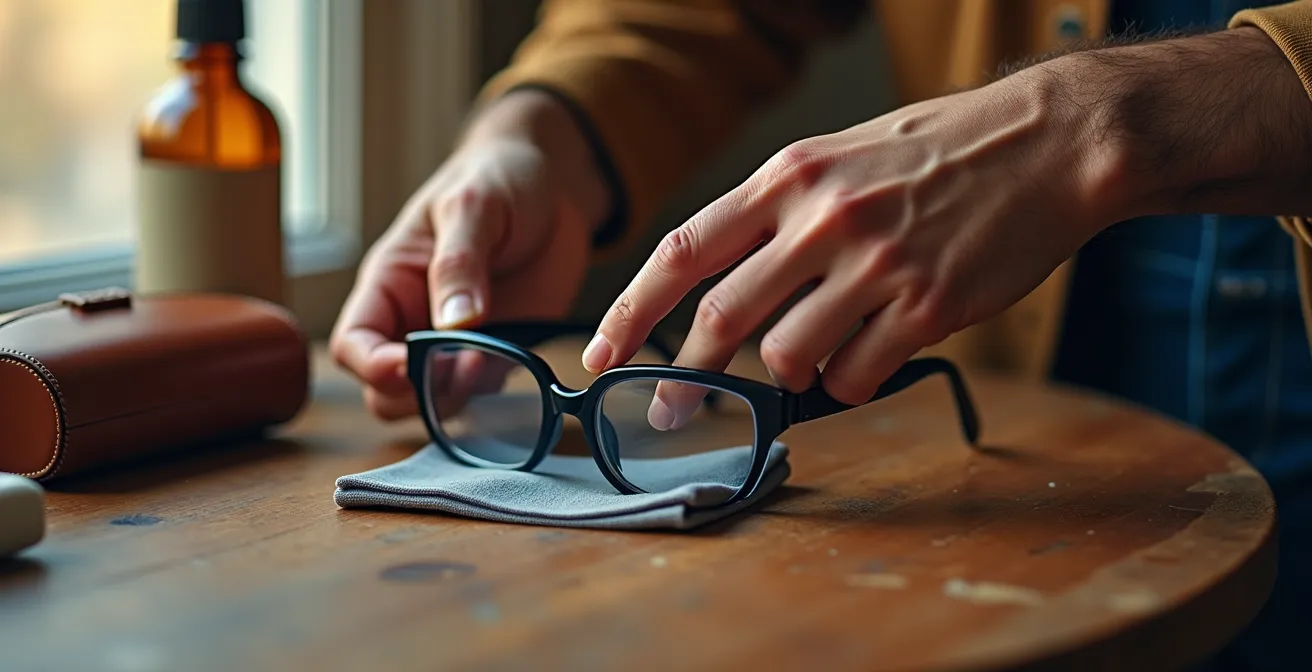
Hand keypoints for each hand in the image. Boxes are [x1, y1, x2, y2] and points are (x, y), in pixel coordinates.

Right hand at [330, 90, 610, 419]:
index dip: (372, 366)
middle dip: (418, 393)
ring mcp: (457, 344)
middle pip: (386, 390)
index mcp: (390, 283)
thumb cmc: (496, 178)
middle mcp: (414, 322)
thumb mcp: (473, 205)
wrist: (554, 184)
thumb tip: (453, 323)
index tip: (410, 365)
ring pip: (433, 403)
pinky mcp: (498, 353)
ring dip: (458, 399)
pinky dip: (496, 394)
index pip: (352, 344)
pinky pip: (484, 395)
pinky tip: (519, 363)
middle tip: (465, 365)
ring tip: (493, 361)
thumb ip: (459, 262)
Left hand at [585, 63, 1126, 428]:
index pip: (684, 250)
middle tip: (668, 409)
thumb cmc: (942, 150)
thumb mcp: (843, 154)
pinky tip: (870, 354)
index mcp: (790, 175)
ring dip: (786, 376)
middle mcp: (822, 218)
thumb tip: (724, 281)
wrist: (1050, 143)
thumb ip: (781, 211)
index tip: (601, 354)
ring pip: (787, 357)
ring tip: (814, 357)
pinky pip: (855, 375)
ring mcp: (875, 264)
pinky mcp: (926, 306)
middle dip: (685, 376)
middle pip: (723, 317)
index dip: (631, 310)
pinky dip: (847, 381)